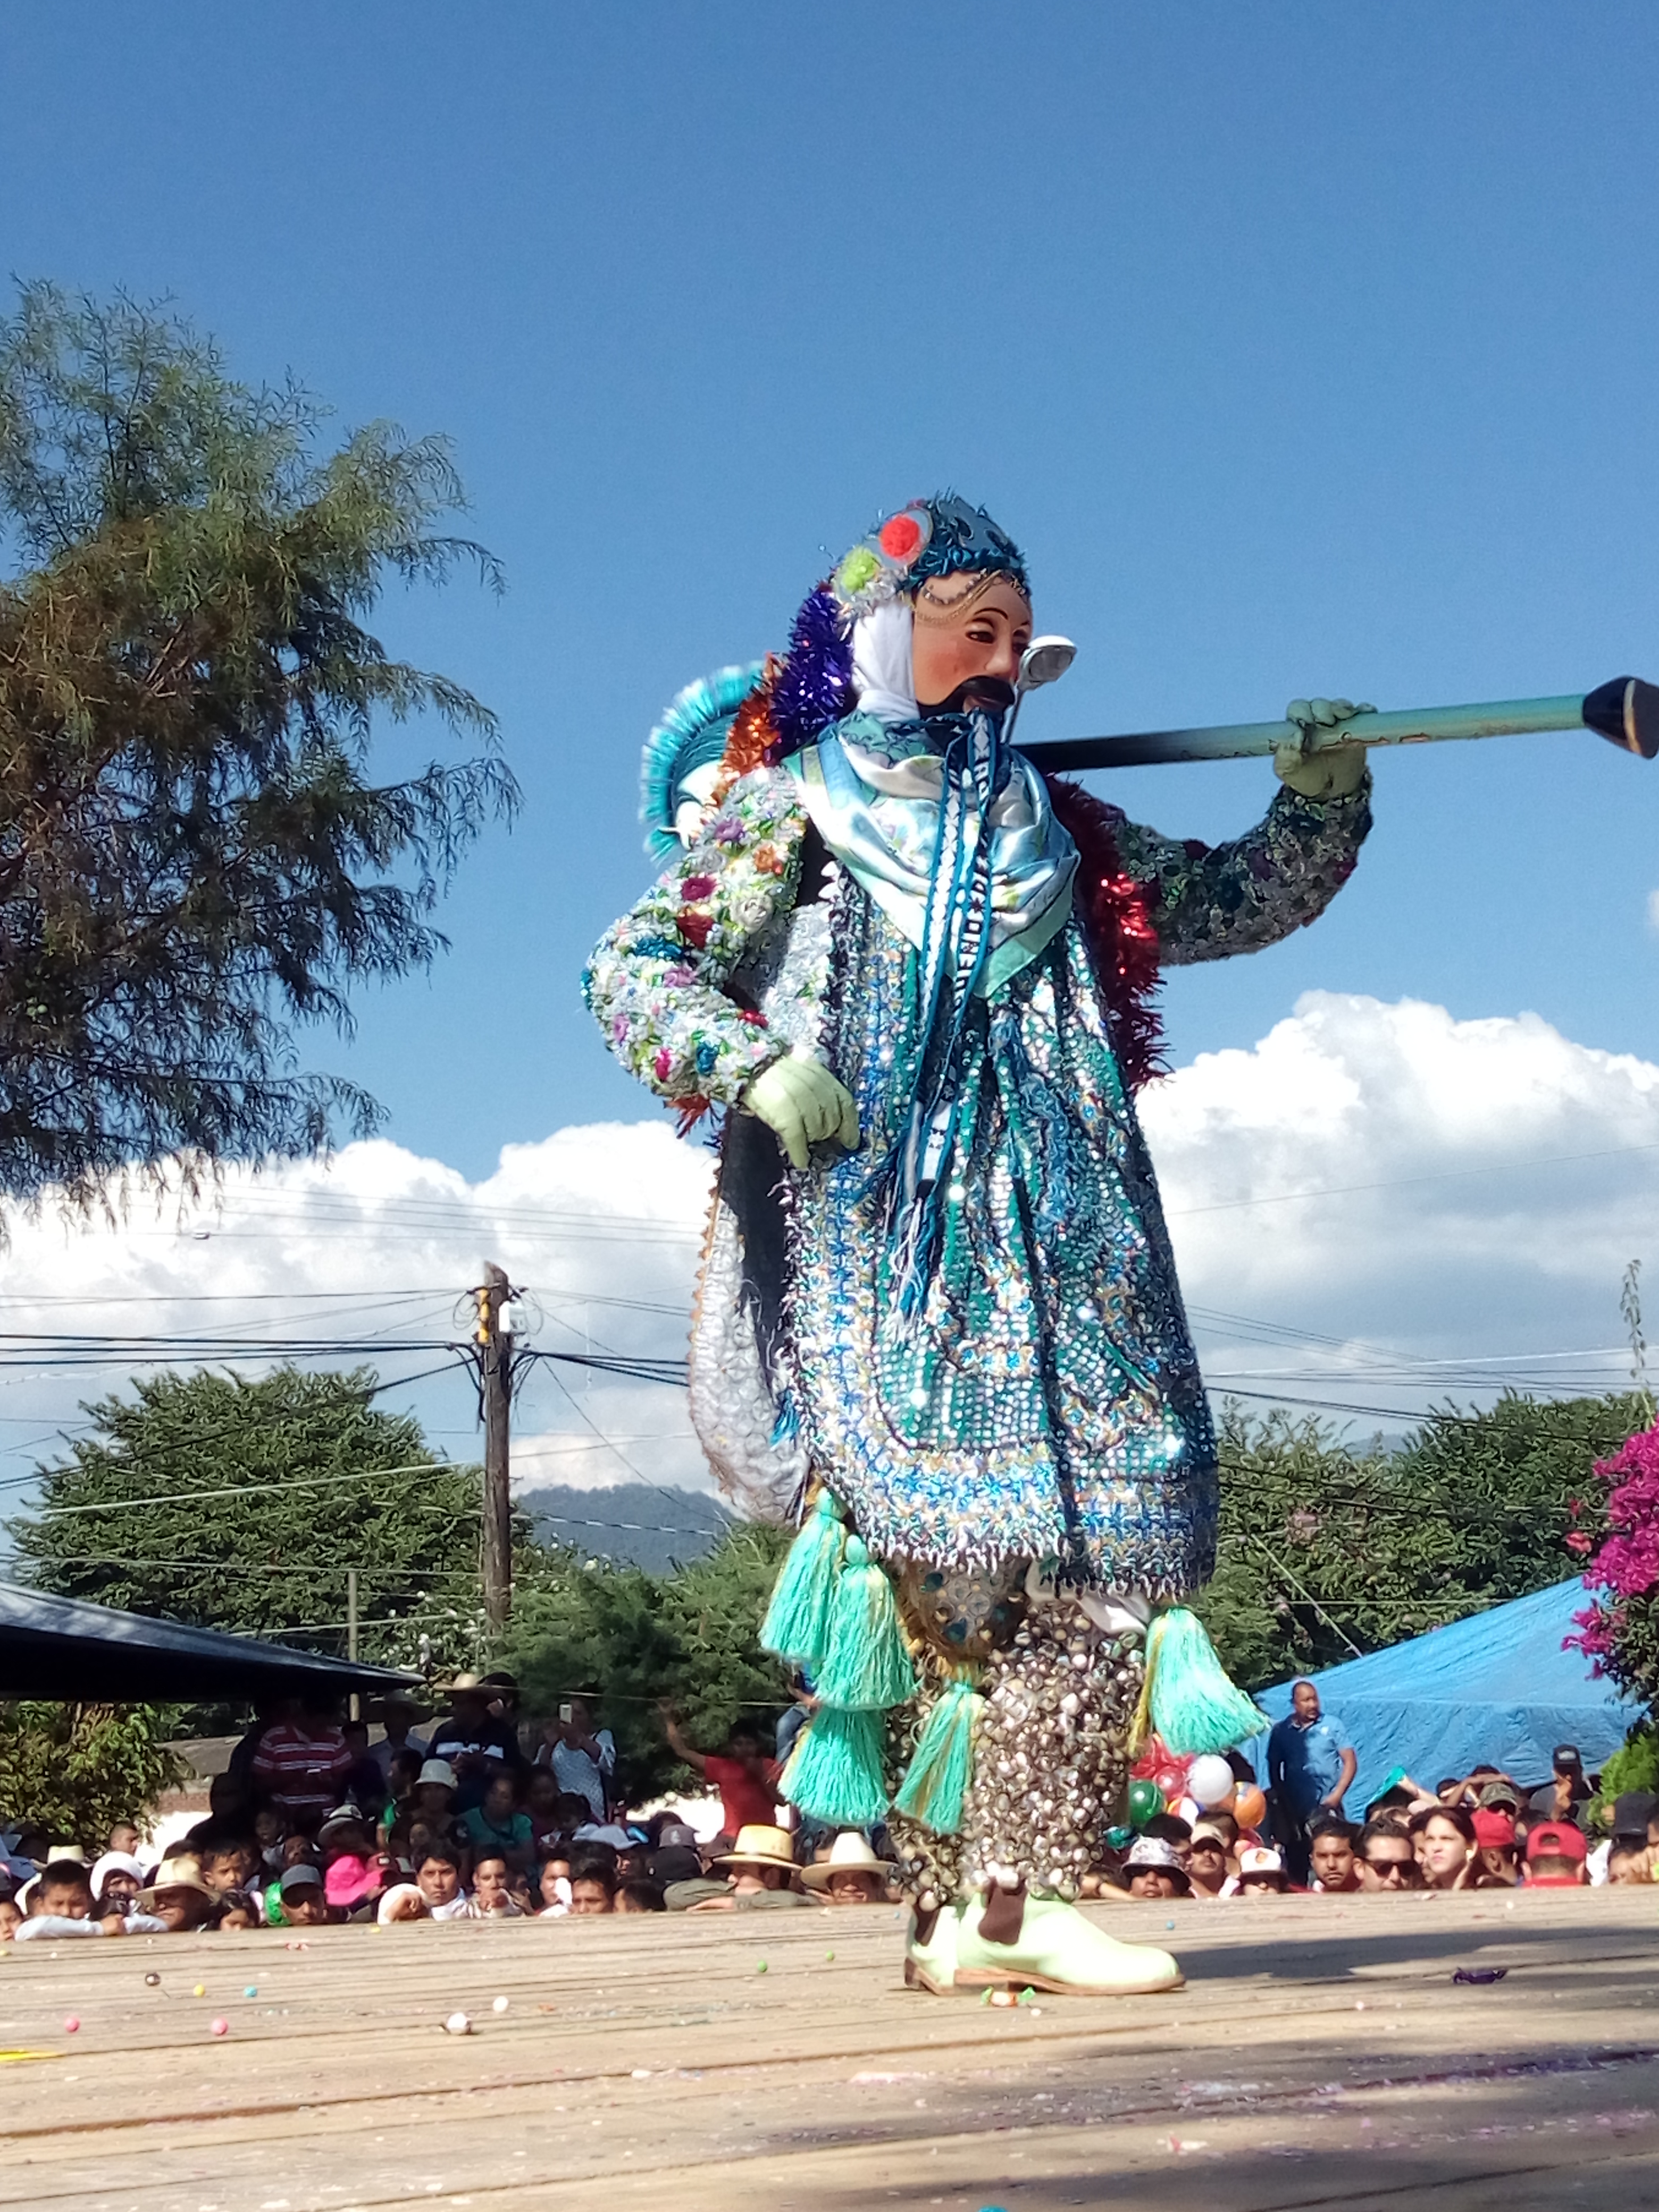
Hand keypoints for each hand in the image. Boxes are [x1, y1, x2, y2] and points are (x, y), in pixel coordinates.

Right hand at [740, 1055, 859, 1169]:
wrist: (736, 1062)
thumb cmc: (766, 1073)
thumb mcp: (796, 1073)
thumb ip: (814, 1090)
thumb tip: (832, 1123)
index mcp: (816, 1070)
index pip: (843, 1098)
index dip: (850, 1123)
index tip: (851, 1141)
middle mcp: (809, 1078)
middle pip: (831, 1114)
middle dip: (828, 1131)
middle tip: (819, 1139)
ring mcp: (795, 1091)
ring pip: (816, 1125)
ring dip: (813, 1139)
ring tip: (805, 1142)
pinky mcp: (779, 1106)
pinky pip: (797, 1135)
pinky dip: (800, 1151)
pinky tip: (801, 1161)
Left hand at [1276, 697, 1373, 799]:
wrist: (1331, 790)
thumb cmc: (1305, 776)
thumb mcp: (1289, 771)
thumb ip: (1286, 756)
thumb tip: (1296, 737)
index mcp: (1297, 725)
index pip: (1298, 709)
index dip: (1303, 712)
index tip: (1307, 724)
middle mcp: (1317, 719)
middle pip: (1319, 705)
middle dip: (1323, 709)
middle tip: (1326, 721)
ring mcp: (1338, 721)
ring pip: (1340, 706)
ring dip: (1342, 708)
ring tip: (1344, 716)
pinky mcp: (1358, 726)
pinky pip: (1363, 713)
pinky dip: (1365, 710)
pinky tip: (1365, 712)